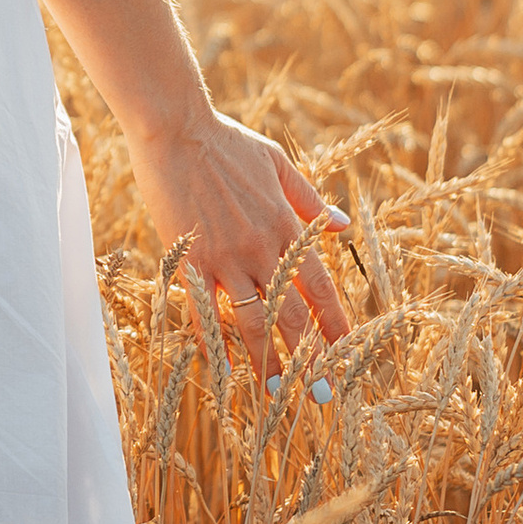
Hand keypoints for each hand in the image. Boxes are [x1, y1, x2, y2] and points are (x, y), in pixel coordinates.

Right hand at [124, 107, 353, 381]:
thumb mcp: (277, 163)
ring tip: (277, 393)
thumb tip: (343, 226)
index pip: (319, 286)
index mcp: (285, 225)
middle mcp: (259, 247)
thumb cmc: (226, 141)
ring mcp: (223, 257)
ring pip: (251, 321)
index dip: (335, 323)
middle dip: (309, 357)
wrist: (175, 129)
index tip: (347, 353)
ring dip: (266, 360)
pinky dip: (213, 342)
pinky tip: (222, 368)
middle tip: (320, 394)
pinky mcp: (189, 259)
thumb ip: (310, 199)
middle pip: (291, 314)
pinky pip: (203, 311)